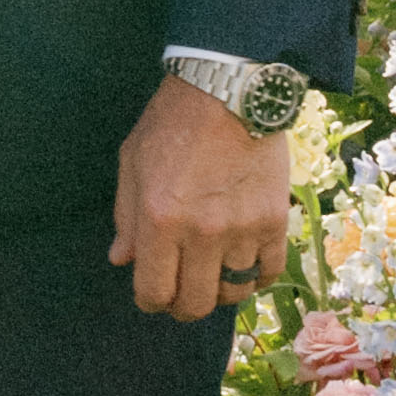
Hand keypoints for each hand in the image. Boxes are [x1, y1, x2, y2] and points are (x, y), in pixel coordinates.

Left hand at [110, 70, 298, 323]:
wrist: (230, 90)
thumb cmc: (173, 122)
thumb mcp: (133, 162)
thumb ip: (126, 218)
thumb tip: (122, 261)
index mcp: (159, 219)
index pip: (154, 292)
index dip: (151, 301)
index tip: (154, 294)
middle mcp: (201, 232)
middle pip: (196, 303)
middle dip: (184, 306)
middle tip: (183, 293)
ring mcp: (242, 229)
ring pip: (234, 292)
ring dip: (221, 290)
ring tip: (215, 274)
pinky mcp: (273, 220)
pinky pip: (269, 272)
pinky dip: (257, 277)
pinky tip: (245, 263)